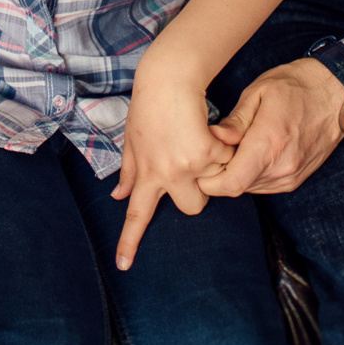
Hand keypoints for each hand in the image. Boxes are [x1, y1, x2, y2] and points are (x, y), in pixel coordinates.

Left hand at [112, 67, 228, 268]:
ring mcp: (187, 165)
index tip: (123, 266)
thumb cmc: (150, 105)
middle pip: (193, 207)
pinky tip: (214, 129)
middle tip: (195, 161)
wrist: (167, 78)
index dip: (130, 241)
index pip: (136, 214)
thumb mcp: (133, 139)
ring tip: (203, 139)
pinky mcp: (205, 150)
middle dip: (200, 189)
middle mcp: (166, 174)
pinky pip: (226, 160)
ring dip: (216, 165)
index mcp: (146, 173)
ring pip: (214, 183)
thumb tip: (117, 197)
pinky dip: (227, 146)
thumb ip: (129, 171)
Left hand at [196, 58, 343, 196]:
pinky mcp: (296, 179)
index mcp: (269, 143)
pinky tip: (252, 152)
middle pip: (236, 188)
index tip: (201, 162)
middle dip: (219, 175)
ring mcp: (291, 176)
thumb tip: (215, 138)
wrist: (336, 94)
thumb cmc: (296, 86)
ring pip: (249, 189)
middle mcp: (282, 166)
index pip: (230, 183)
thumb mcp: (260, 91)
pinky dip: (252, 174)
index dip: (208, 180)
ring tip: (236, 147)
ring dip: (236, 174)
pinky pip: (264, 186)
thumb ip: (236, 119)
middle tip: (214, 150)